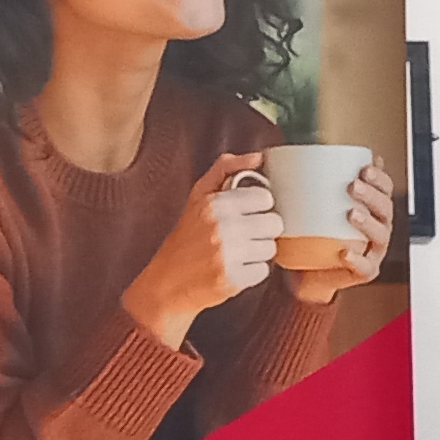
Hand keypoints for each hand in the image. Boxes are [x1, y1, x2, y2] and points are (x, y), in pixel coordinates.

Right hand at [121, 152, 275, 348]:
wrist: (166, 283)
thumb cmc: (186, 237)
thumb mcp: (198, 197)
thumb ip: (225, 170)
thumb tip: (258, 156)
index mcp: (215, 203)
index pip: (265, 198)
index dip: (258, 208)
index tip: (245, 214)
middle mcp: (222, 226)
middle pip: (274, 224)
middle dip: (261, 231)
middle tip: (241, 236)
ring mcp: (228, 254)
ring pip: (271, 248)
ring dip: (257, 252)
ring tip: (236, 253)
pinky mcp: (233, 279)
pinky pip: (263, 271)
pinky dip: (251, 273)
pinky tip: (233, 269)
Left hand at [284, 164, 398, 304]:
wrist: (305, 272)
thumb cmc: (307, 234)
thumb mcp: (304, 205)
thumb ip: (296, 181)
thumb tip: (267, 154)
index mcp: (370, 209)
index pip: (384, 189)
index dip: (380, 178)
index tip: (365, 167)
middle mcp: (377, 228)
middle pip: (385, 209)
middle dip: (373, 195)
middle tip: (353, 186)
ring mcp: (372, 251)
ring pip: (380, 236)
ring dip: (369, 223)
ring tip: (351, 214)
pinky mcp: (364, 271)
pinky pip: (365, 267)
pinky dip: (358, 260)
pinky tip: (345, 253)